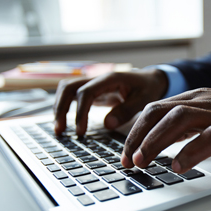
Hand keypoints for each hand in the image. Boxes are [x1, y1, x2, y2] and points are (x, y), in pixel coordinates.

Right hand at [53, 69, 167, 135]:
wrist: (151, 80)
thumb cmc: (148, 88)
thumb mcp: (144, 100)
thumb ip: (126, 111)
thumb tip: (107, 125)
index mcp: (109, 79)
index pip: (86, 92)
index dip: (80, 112)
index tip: (81, 131)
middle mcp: (97, 79)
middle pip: (68, 87)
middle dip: (61, 108)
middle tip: (61, 131)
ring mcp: (92, 83)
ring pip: (66, 89)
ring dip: (59, 107)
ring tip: (59, 130)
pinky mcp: (92, 91)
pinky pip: (72, 95)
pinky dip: (64, 107)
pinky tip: (64, 122)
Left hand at [121, 88, 210, 172]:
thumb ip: (188, 123)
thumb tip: (160, 140)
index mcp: (196, 98)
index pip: (155, 109)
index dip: (135, 130)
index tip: (125, 152)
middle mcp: (205, 102)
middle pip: (160, 112)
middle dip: (137, 137)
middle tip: (127, 161)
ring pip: (179, 120)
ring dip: (156, 141)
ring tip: (143, 162)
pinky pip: (210, 137)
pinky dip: (191, 151)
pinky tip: (179, 166)